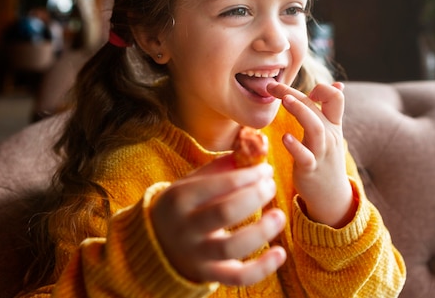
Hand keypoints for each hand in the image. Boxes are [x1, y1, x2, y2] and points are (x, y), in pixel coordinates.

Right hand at [150, 155, 286, 284]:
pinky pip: (238, 277)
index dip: (248, 175)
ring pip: (231, 247)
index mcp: (180, 198)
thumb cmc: (182, 206)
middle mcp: (186, 228)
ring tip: (279, 215)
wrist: (155, 243)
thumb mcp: (191, 183)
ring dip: (261, 231)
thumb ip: (220, 169)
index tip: (266, 169)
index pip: (219, 184)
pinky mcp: (209, 274)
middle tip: (271, 186)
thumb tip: (255, 156)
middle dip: (255, 196)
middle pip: (225, 212)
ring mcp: (196, 254)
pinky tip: (280, 253)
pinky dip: (262, 268)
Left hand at [266, 81, 355, 227]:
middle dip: (295, 93)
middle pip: (317, 108)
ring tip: (285, 100)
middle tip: (273, 85)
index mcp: (333, 125)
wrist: (332, 196)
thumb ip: (330, 110)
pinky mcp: (310, 169)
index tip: (305, 91)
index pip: (336, 98)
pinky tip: (285, 137)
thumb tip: (337, 84)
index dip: (322, 89)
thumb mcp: (332, 133)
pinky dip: (296, 146)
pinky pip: (305, 156)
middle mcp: (329, 136)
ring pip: (316, 128)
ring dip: (301, 111)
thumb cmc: (326, 159)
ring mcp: (321, 152)